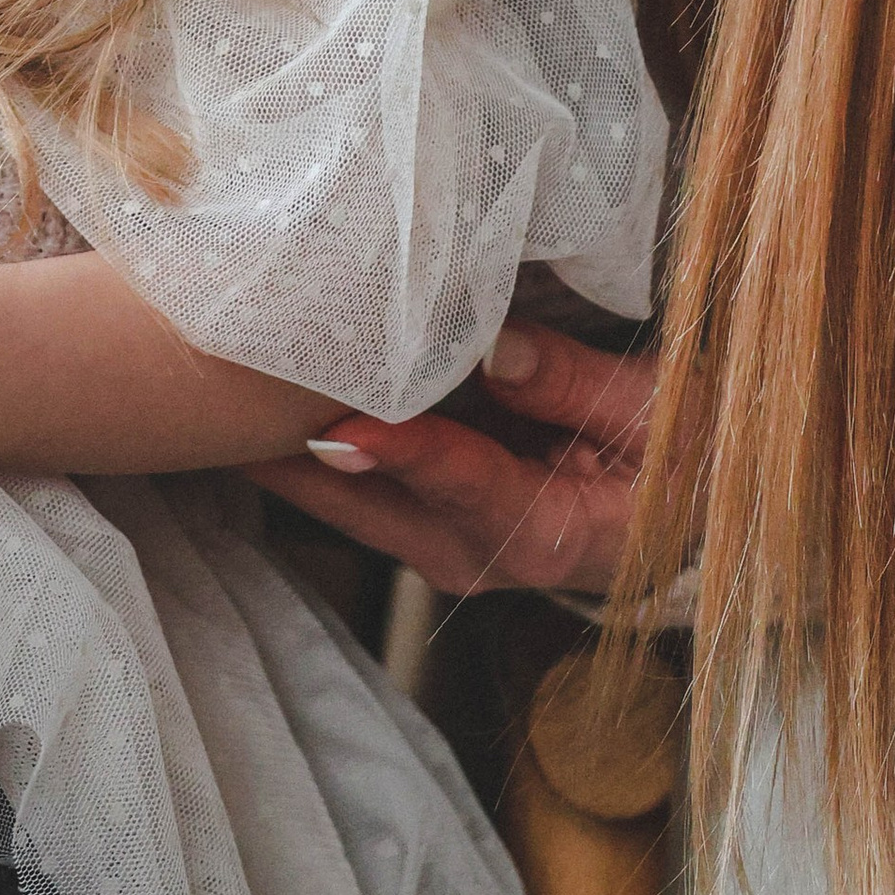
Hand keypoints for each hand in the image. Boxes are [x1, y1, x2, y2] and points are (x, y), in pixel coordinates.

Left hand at [246, 325, 656, 594]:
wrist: (681, 518)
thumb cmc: (679, 461)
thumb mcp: (656, 415)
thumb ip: (575, 383)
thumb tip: (494, 345)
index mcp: (542, 532)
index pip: (459, 482)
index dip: (398, 452)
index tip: (336, 428)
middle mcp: (471, 549)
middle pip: (363, 501)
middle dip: (290, 450)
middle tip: (221, 383)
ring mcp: (437, 537)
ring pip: (339, 494)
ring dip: (278, 442)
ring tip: (214, 369)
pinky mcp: (421, 513)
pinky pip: (349, 479)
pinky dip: (303, 435)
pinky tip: (258, 380)